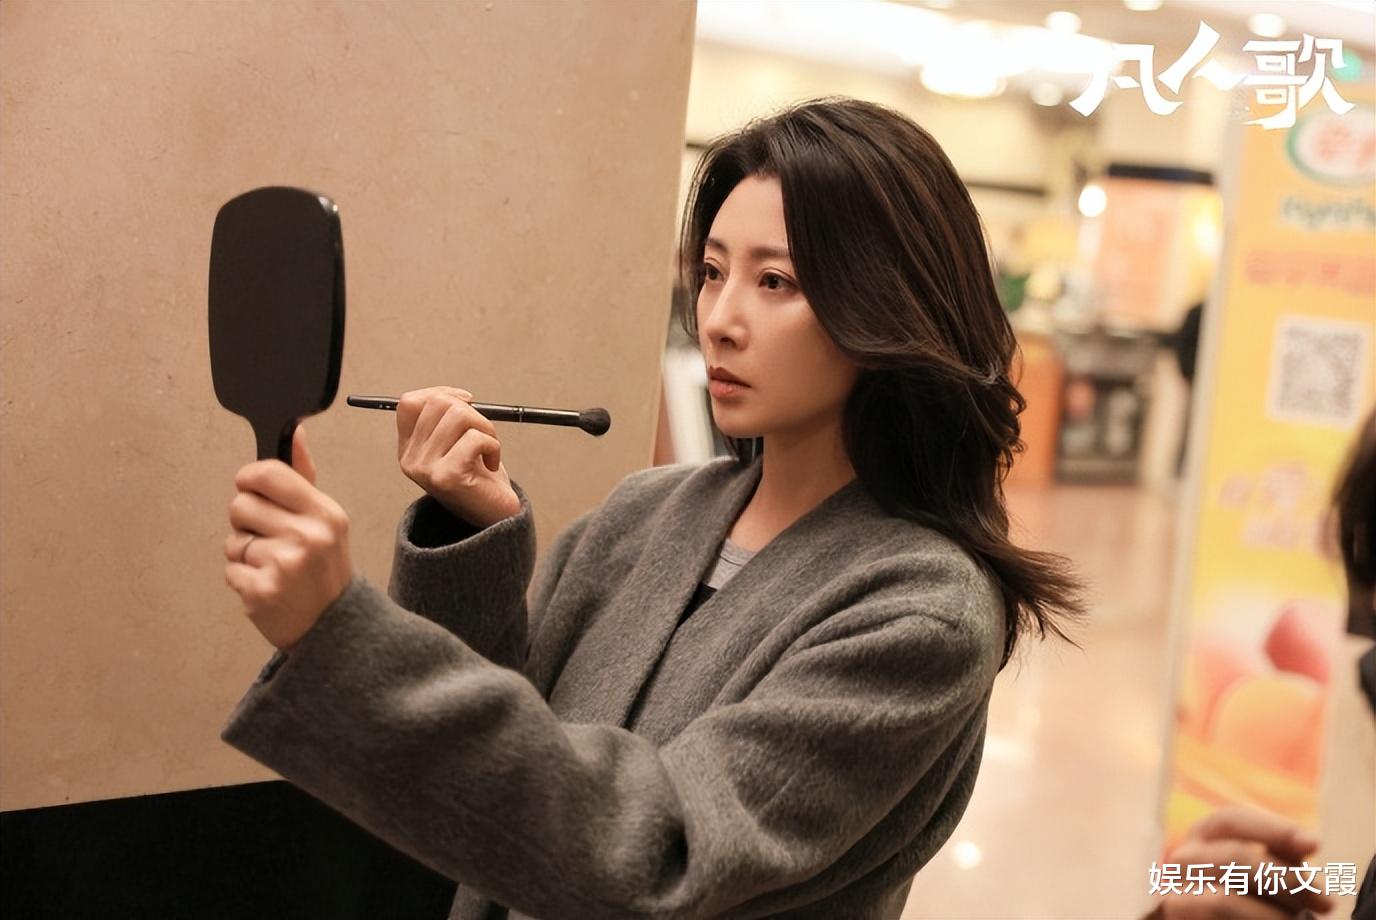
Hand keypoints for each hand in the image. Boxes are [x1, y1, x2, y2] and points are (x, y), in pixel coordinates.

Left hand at [224, 425, 353, 651]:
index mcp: (324, 512)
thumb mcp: (326, 518)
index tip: (253, 490)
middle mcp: (306, 536)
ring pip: (233, 540)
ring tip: (271, 566)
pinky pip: (230, 569)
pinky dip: (242, 578)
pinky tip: (266, 584)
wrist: (336, 625)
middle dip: (246, 520)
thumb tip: (295, 431)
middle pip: (240, 505)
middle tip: (268, 537)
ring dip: (244, 553)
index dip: (250, 479)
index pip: (268, 474)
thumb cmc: (325, 566)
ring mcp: (283, 565)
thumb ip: (303, 476)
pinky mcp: (260, 592)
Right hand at [395, 386, 520, 528]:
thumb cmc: (481, 477)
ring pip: (458, 416)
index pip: (409, 402)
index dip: (441, 393)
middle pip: (437, 403)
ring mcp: (425, 469)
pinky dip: (493, 446)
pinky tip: (492, 464)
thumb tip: (460, 396)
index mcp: (408, 449)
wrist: (495, 517)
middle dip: (471, 410)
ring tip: (489, 449)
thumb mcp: (457, 444)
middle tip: (483, 432)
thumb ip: (448, 420)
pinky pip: (474, 439)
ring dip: (486, 427)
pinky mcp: (447, 478)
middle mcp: (410, 460)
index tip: (467, 402)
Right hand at [1157, 806, 1332, 918]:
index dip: (1274, 829)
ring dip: (1272, 914)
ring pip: (1224, 900)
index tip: (1314, 845)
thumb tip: (1309, 842)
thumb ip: (1280, 855)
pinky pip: (1217, 918)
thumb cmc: (1252, 901)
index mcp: (1203, 837)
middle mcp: (1181, 859)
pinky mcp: (1176, 914)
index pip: (1231, 819)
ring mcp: (1176, 892)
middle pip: (1233, 857)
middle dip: (1285, 880)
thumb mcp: (1266, 871)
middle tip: (1324, 901)